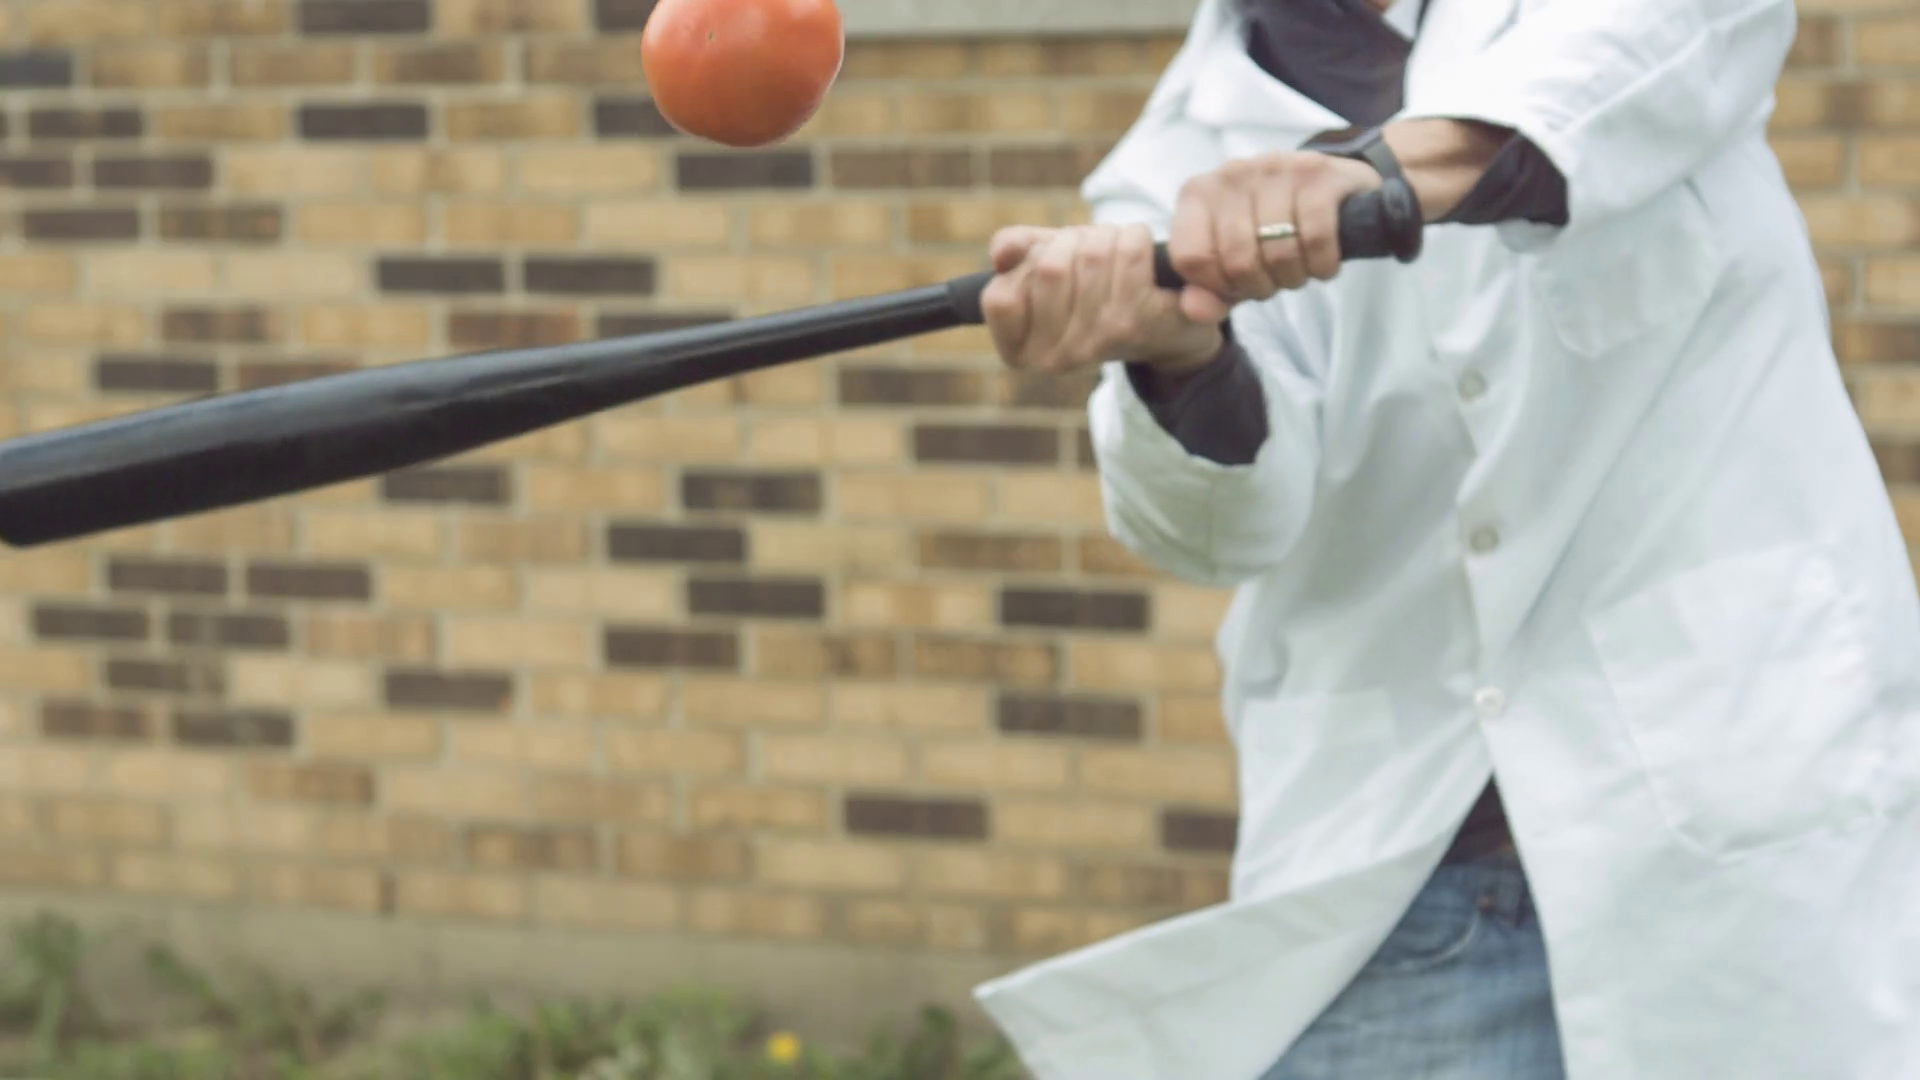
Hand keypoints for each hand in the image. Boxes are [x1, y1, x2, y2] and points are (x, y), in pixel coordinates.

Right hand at [981, 223, 1228, 374]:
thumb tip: (1002, 252)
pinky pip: (1129, 253)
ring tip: (1112, 247)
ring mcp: (1096, 345)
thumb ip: (1013, 253)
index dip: (1022, 266)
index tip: (1045, 263)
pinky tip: (1138, 247)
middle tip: (1086, 247)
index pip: (999, 298)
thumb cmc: (1092, 291)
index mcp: (1020, 353)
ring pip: (1091, 254)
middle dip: (1069, 240)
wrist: (1163, 327)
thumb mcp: (1044, 270)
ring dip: (1104, 235)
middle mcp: (1054, 359)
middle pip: (1049, 268)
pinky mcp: (1138, 325)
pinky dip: (1135, 236)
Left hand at [1166, 150, 1382, 322]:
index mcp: (1198, 194)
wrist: (1331, 188)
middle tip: (1274, 283)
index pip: (1191, 257)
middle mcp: (1231, 174)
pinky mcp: (1317, 171)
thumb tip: (1196, 310)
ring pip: (1278, 251)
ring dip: (1293, 277)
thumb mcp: (1231, 261)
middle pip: (1238, 260)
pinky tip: (1323, 265)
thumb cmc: (1270, 228)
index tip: (1236, 288)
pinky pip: (1316, 237)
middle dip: (1260, 287)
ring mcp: (1274, 168)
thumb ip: (1208, 292)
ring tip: (1298, 271)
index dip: (1216, 287)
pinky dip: (1322, 264)